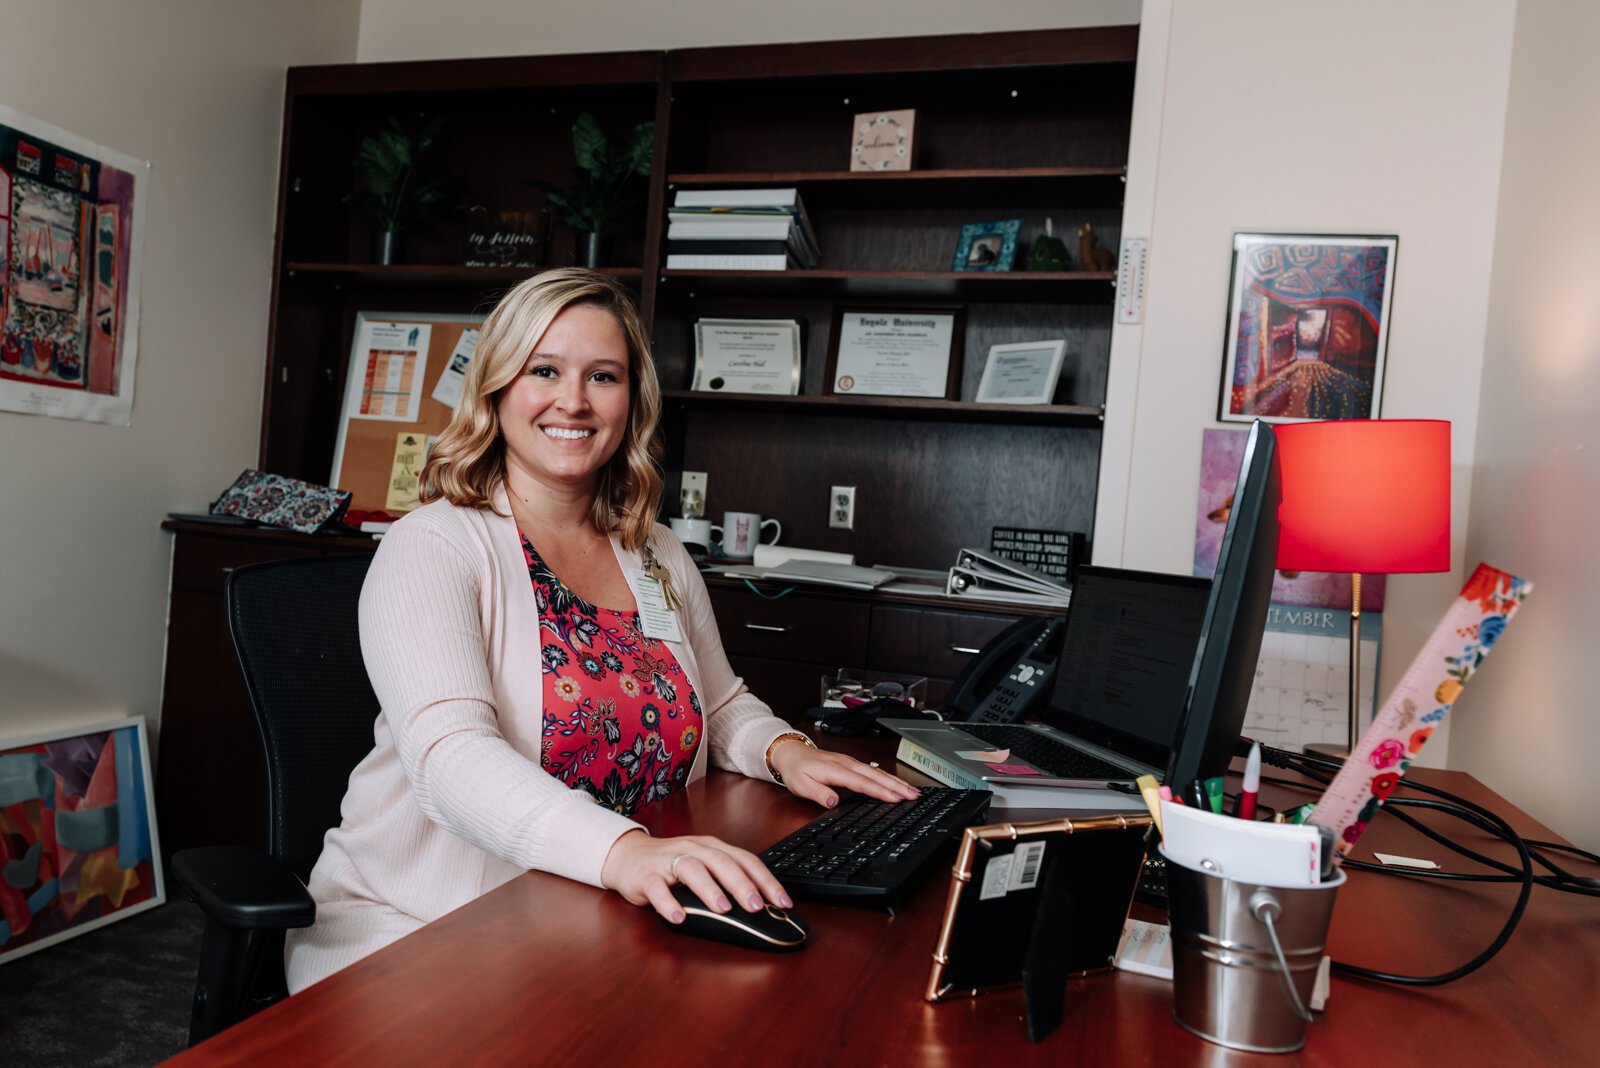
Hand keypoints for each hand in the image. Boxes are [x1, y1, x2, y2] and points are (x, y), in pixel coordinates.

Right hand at [601, 830, 791, 924]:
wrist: (627, 856)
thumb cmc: (671, 865)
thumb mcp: (703, 867)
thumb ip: (725, 881)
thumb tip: (760, 908)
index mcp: (712, 848)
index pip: (745, 860)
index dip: (766, 880)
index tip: (783, 902)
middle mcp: (693, 850)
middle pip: (721, 862)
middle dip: (742, 884)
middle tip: (757, 906)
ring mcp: (668, 861)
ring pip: (692, 869)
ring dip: (710, 889)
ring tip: (724, 909)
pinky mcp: (646, 876)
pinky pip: (657, 889)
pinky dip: (668, 903)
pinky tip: (679, 918)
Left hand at [768, 740, 919, 808]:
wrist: (791, 753)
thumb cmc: (796, 770)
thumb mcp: (800, 785)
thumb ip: (817, 793)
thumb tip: (832, 802)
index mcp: (835, 770)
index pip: (862, 783)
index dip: (880, 791)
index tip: (895, 798)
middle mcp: (847, 764)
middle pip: (876, 776)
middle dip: (896, 786)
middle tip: (914, 795)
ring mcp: (851, 763)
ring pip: (878, 772)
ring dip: (896, 781)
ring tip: (913, 791)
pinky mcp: (852, 764)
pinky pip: (874, 770)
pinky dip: (888, 777)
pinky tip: (897, 783)